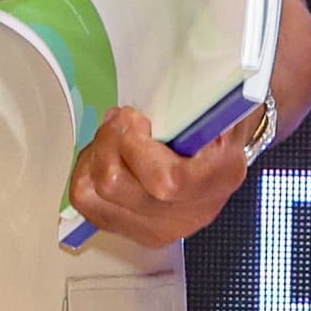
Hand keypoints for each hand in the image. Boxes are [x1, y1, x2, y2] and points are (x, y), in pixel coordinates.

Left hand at [69, 106, 252, 250]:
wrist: (223, 154)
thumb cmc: (218, 121)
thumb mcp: (219, 102)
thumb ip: (198, 97)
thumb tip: (179, 79)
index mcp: (220, 177)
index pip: (166, 182)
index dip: (136, 146)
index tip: (137, 118)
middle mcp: (191, 213)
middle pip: (116, 186)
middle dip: (109, 140)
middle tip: (122, 118)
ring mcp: (161, 228)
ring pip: (94, 193)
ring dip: (96, 156)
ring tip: (115, 136)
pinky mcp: (135, 231)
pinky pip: (87, 202)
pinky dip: (87, 172)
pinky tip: (109, 156)